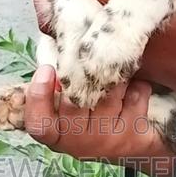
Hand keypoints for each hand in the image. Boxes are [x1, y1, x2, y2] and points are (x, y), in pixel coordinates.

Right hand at [24, 64, 171, 167]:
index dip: (39, 96)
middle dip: (83, 74)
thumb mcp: (62, 100)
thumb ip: (52, 78)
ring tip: (114, 74)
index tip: (47, 69)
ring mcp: (106, 142)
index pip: (38, 124)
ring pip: (108, 95)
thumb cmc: (88, 113)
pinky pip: (135, 96)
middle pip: (74, 103)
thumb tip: (48, 33)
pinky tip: (133, 89)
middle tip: (91, 62)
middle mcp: (78, 143)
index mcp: (54, 134)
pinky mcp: (135, 138)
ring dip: (113, 77)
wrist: (128, 143)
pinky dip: (137, 85)